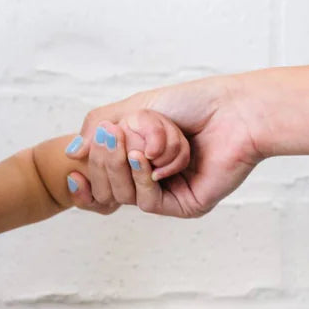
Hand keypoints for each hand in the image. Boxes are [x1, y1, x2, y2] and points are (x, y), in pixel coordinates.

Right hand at [71, 77, 262, 216]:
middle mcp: (151, 179)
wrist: (235, 109)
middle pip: (106, 189)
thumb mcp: (135, 108)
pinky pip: (148, 202)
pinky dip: (143, 178)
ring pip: (123, 197)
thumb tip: (73, 154)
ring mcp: (168, 194)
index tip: (74, 170)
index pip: (100, 182)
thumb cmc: (194, 103)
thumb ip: (99, 127)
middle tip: (112, 137)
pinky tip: (147, 160)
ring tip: (135, 143)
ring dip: (125, 166)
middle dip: (105, 162)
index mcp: (138, 160)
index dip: (84, 182)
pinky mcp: (185, 205)